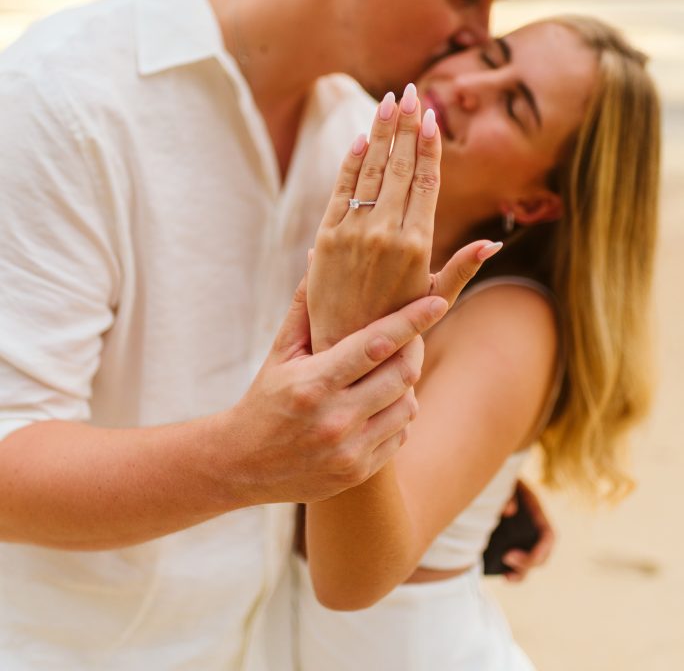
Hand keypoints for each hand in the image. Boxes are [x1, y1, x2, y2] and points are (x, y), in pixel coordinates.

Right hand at [229, 271, 449, 504]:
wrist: (243, 465)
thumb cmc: (266, 397)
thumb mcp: (280, 351)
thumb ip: (304, 306)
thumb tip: (317, 256)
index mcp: (314, 383)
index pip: (375, 345)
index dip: (411, 321)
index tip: (438, 301)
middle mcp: (335, 419)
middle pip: (402, 375)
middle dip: (413, 349)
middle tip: (410, 336)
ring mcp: (349, 450)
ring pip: (407, 405)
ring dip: (405, 385)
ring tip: (386, 373)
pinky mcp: (358, 472)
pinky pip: (400, 435)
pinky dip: (397, 415)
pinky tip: (377, 405)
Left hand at [308, 85, 500, 349]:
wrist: (346, 350)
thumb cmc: (399, 324)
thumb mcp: (436, 300)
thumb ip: (463, 268)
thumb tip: (493, 242)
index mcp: (417, 244)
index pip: (425, 182)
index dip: (428, 147)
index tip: (430, 117)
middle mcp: (386, 233)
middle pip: (399, 167)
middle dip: (405, 126)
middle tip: (410, 92)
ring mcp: (353, 233)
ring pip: (370, 172)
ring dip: (379, 133)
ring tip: (388, 102)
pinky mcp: (325, 237)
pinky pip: (342, 190)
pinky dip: (351, 163)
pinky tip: (359, 139)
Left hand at [502, 479, 555, 581]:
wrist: (480, 473)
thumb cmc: (494, 475)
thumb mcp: (502, 478)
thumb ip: (506, 491)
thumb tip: (509, 511)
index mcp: (535, 510)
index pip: (548, 537)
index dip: (539, 552)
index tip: (513, 555)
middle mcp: (530, 526)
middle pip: (541, 555)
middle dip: (527, 564)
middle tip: (505, 558)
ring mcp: (519, 534)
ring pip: (528, 562)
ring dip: (520, 573)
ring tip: (506, 578)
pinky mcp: (506, 539)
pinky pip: (513, 560)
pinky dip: (508, 569)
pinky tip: (493, 570)